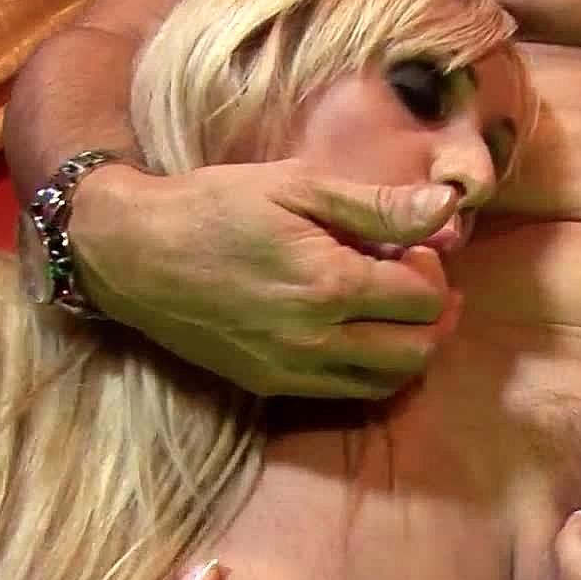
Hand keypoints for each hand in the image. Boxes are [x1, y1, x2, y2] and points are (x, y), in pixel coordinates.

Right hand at [70, 159, 463, 397]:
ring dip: (411, 348)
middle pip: (419, 350)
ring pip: (389, 382)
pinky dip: (374, 370)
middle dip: (435, 315)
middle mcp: (317, 340)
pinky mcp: (272, 387)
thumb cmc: (216, 206)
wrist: (131, 252)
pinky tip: (365, 334)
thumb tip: (450, 208)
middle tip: (418, 279)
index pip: (424, 298)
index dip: (433, 269)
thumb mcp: (300, 186)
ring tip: (399, 309)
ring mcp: (293, 371)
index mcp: (329, 284)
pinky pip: (348, 393)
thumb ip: (380, 207)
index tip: (410, 244)